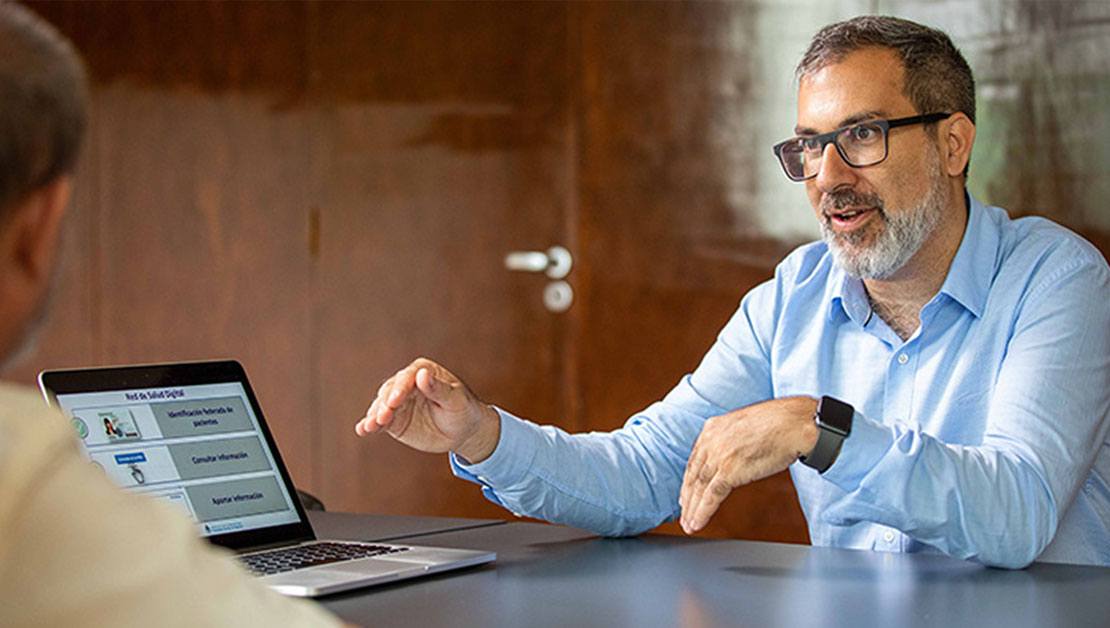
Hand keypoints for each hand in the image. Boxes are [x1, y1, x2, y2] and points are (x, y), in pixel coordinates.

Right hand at [354, 357, 500, 462]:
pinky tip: (362, 430)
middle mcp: (406, 383)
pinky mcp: (393, 419)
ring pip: (382, 406)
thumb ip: (439, 389)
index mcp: (423, 371)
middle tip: (382, 417)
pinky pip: (379, 421)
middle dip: (385, 404)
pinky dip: (369, 425)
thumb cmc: (463, 410)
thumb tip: (422, 374)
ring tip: (370, 426)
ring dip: (374, 416)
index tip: (396, 401)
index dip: (400, 389)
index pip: (407, 377)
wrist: (463, 430)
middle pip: (390, 391)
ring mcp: (398, 401)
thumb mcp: (455, 400)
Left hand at [679, 396, 818, 533]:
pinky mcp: (729, 470)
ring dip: (692, 509)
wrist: (794, 423)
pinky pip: (711, 496)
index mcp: (713, 428)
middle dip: (688, 497)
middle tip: (684, 513)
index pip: (695, 459)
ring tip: (689, 524)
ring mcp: (719, 455)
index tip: (687, 493)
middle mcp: (711, 440)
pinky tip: (697, 523)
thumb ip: (733, 440)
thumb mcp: (745, 426)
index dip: (690, 479)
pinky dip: (702, 512)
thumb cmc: (780, 424)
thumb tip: (733, 455)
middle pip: (693, 475)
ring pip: (699, 488)